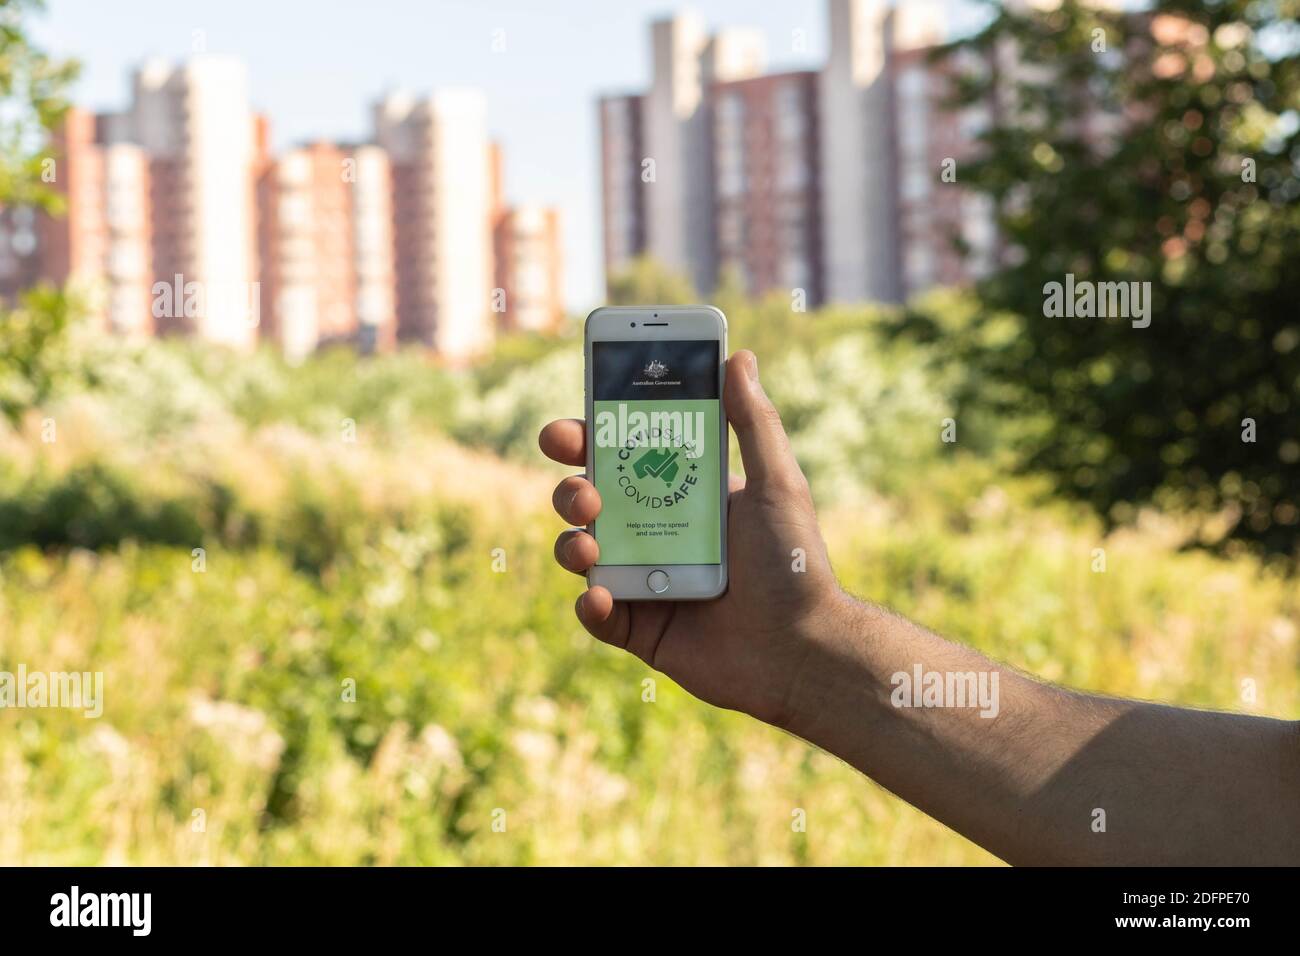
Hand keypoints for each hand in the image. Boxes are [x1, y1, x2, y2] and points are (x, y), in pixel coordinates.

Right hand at [539, 350, 845, 725]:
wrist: (804, 650)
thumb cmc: (796, 564)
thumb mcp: (778, 484)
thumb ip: (754, 422)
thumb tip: (739, 356)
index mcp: (683, 493)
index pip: (623, 456)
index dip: (587, 440)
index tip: (567, 430)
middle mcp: (657, 532)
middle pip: (589, 500)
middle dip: (571, 490)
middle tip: (586, 493)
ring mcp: (645, 581)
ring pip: (582, 553)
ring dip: (571, 544)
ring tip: (591, 547)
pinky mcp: (641, 629)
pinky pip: (598, 615)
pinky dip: (590, 606)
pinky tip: (602, 598)